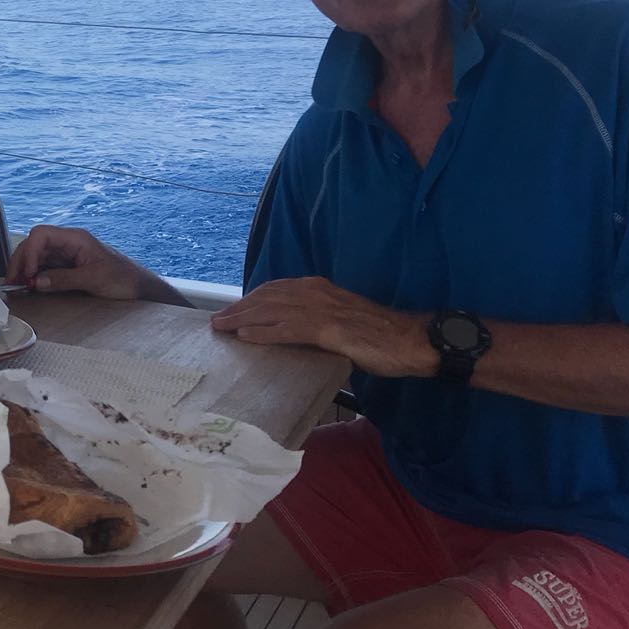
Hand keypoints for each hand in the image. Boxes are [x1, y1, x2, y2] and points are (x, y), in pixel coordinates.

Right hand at [5, 225, 186, 304]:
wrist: (139, 288)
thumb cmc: (123, 279)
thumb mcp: (94, 279)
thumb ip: (64, 279)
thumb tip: (37, 282)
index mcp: (76, 238)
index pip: (41, 234)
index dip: (30, 252)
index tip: (28, 274)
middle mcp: (68, 244)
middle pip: (34, 244)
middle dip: (21, 262)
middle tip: (13, 283)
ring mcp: (66, 256)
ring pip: (36, 257)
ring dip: (24, 270)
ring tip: (17, 287)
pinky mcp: (67, 268)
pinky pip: (44, 268)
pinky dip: (33, 277)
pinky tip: (29, 287)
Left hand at [210, 277, 433, 377]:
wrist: (410, 339)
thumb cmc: (381, 336)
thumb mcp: (343, 321)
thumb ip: (318, 321)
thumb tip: (297, 333)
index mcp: (320, 288)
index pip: (276, 290)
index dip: (252, 299)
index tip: (234, 310)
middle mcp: (316, 293)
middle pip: (268, 297)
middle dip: (241, 308)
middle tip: (218, 320)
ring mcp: (322, 310)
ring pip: (273, 311)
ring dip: (243, 319)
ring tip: (223, 327)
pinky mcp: (329, 329)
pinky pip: (289, 330)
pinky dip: (264, 333)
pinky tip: (246, 337)